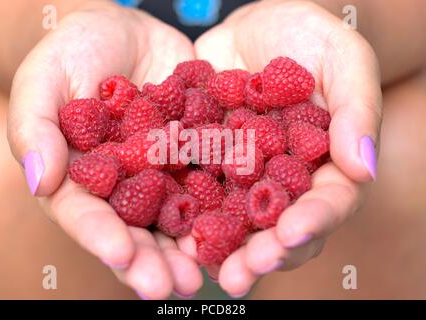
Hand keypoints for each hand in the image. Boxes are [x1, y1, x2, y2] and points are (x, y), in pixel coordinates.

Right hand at [7, 2, 201, 298]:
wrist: (130, 32)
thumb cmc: (76, 50)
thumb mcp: (46, 77)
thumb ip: (35, 126)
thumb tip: (42, 180)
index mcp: (81, 177)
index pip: (86, 213)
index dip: (101, 235)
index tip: (120, 252)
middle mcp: (123, 187)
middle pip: (135, 230)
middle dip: (152, 261)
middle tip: (173, 287)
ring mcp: (162, 175)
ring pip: (175, 219)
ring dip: (190, 250)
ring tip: (204, 277)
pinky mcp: (196, 157)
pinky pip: (210, 184)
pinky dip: (223, 207)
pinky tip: (239, 229)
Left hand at [192, 0, 381, 296]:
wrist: (245, 30)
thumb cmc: (302, 35)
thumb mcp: (339, 56)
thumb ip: (357, 107)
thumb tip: (364, 167)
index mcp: (325, 164)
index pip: (327, 202)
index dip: (312, 220)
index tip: (291, 232)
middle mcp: (283, 182)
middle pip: (279, 229)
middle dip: (262, 253)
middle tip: (240, 275)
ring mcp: (241, 181)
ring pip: (236, 226)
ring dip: (220, 253)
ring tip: (202, 271)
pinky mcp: (205, 170)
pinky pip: (194, 200)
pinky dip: (183, 220)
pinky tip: (169, 239)